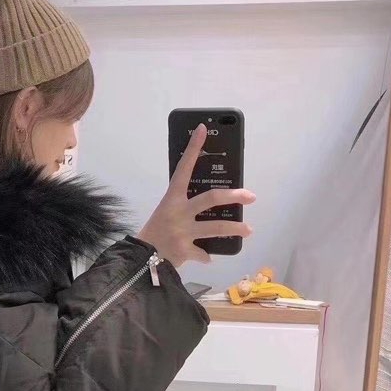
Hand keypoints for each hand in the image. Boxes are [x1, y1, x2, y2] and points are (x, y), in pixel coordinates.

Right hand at [138, 124, 255, 267]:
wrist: (139, 260)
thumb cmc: (154, 232)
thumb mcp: (165, 212)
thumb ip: (183, 207)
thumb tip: (206, 205)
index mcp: (172, 198)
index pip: (183, 168)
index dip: (193, 149)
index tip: (202, 130)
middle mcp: (179, 212)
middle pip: (210, 198)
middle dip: (233, 196)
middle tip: (250, 196)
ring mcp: (183, 231)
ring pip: (215, 227)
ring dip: (234, 228)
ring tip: (248, 230)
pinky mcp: (185, 250)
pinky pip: (203, 253)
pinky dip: (205, 255)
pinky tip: (208, 257)